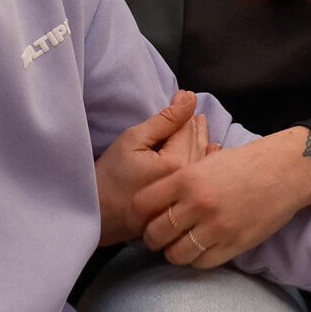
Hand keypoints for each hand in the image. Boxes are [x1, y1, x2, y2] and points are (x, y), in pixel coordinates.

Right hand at [94, 92, 203, 245]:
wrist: (100, 217)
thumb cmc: (111, 176)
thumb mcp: (133, 140)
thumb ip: (164, 120)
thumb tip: (190, 98)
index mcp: (177, 162)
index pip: (187, 128)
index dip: (184, 110)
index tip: (183, 94)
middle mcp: (189, 178)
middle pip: (197, 142)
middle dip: (195, 124)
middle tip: (192, 106)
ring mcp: (188, 193)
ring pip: (201, 157)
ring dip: (202, 138)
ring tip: (200, 122)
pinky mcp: (183, 202)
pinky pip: (199, 175)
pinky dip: (205, 158)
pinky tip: (211, 148)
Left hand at [131, 126, 310, 266]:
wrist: (283, 171)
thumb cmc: (243, 164)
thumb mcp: (205, 162)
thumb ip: (179, 181)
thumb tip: (153, 202)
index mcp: (186, 178)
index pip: (143, 205)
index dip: (139, 215)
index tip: (143, 219)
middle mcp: (197, 204)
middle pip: (155, 234)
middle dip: (153, 239)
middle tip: (159, 237)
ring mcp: (216, 227)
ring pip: (176, 254)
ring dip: (173, 253)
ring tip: (179, 246)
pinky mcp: (234, 244)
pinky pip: (202, 263)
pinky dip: (196, 259)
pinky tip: (200, 249)